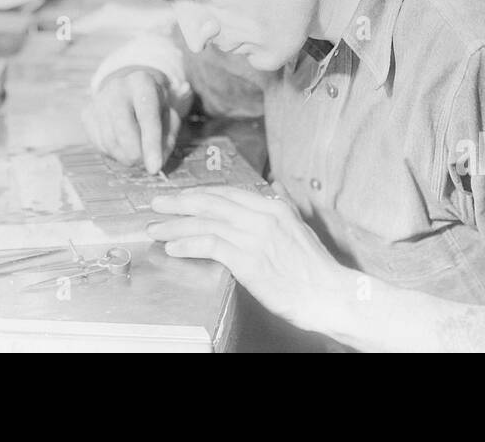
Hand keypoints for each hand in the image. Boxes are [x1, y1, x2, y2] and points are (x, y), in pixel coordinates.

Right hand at [80, 68, 179, 172]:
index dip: (152, 144)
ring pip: (110, 141)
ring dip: (125, 157)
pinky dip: (113, 152)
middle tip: (145, 163)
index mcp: (142, 82)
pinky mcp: (87, 114)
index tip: (155, 168)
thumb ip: (168, 135)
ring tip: (137, 153)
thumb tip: (157, 161)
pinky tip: (123, 145)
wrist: (130, 90)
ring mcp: (99, 100)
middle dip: (137, 155)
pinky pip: (99, 144)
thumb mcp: (170, 113)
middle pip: (124, 131)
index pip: (147, 117)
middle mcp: (117, 88)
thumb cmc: (154, 105)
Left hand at [147, 184, 349, 332]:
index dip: (199, 194)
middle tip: (157, 204)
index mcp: (273, 206)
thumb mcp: (299, 228)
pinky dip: (188, 244)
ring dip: (175, 225)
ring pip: (205, 222)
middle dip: (179, 203)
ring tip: (156, 229)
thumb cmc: (313, 268)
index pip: (226, 193)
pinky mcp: (249, 260)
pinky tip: (174, 247)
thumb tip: (272, 190)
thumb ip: (280, 208)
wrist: (328, 293)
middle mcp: (262, 216)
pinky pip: (210, 245)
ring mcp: (255, 237)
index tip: (180, 197)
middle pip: (210, 202)